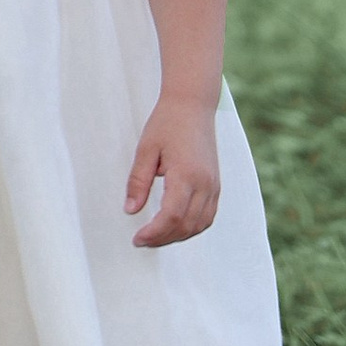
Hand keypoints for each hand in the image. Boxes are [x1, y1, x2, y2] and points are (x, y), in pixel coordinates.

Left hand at [125, 92, 221, 248]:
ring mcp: (213, 185)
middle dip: (163, 239)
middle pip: (186, 226)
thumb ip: (138, 182)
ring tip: (156, 236)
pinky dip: (192, 227)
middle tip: (142, 240)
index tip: (137, 239)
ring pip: (199, 225)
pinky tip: (175, 226)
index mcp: (186, 175)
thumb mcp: (145, 150)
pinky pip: (207, 216)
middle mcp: (205, 184)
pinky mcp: (216, 184)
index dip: (154, 234)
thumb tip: (130, 210)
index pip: (171, 217)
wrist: (193, 105)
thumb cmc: (168, 123)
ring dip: (178, 236)